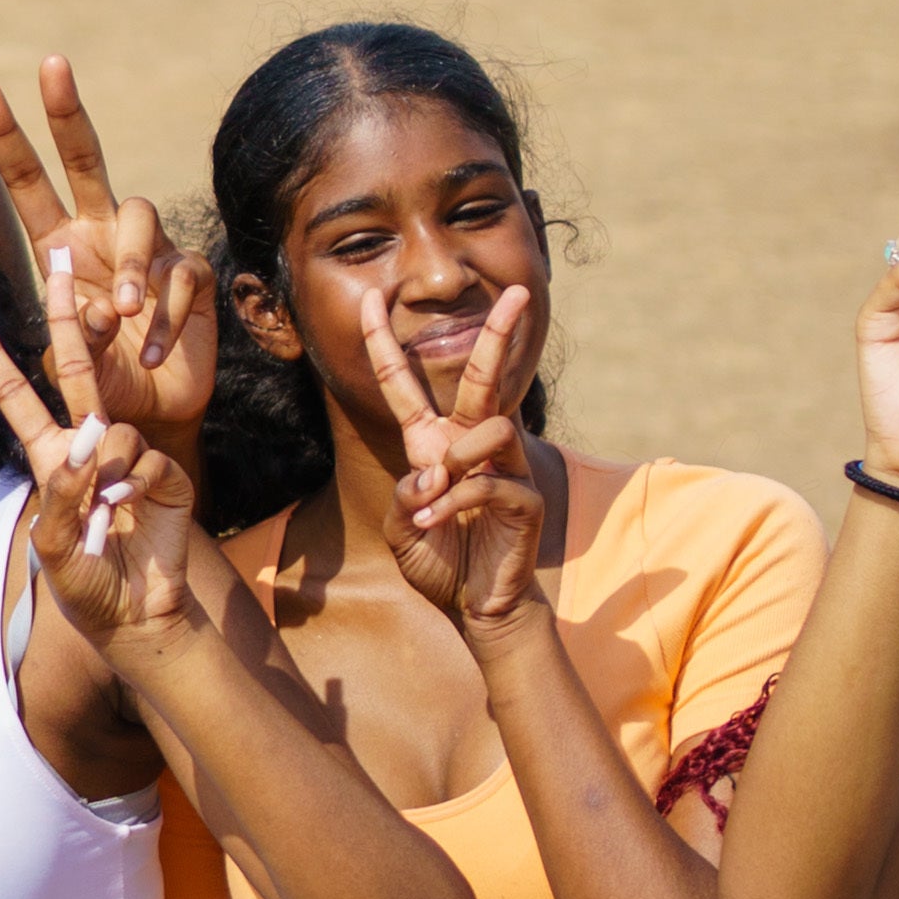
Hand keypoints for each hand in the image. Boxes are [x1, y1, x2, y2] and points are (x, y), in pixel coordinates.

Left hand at [0, 58, 211, 463]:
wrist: (149, 414)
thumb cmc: (98, 381)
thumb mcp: (70, 362)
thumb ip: (75, 335)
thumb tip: (101, 308)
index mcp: (61, 246)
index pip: (29, 184)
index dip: (9, 139)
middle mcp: (102, 235)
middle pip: (85, 160)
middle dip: (66, 113)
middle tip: (51, 66)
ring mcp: (148, 250)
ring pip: (141, 216)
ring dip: (131, 262)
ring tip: (125, 312)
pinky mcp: (190, 276)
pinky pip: (181, 276)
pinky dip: (167, 316)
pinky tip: (152, 351)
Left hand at [0, 287, 202, 650]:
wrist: (138, 613)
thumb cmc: (84, 585)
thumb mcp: (50, 544)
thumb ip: (59, 492)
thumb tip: (84, 439)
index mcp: (48, 454)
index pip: (14, 393)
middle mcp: (87, 443)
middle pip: (75, 366)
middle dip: (67, 314)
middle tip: (61, 259)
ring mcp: (127, 453)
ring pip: (110, 429)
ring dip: (104, 475)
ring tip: (106, 517)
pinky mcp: (163, 468)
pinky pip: (143, 457)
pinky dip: (135, 486)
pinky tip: (134, 512)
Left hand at [362, 282, 556, 641]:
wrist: (475, 606)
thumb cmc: (440, 560)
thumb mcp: (402, 529)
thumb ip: (406, 498)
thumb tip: (431, 474)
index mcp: (433, 443)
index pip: (404, 384)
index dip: (384, 341)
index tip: (373, 298)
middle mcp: (471, 445)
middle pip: (484, 375)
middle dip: (499, 331)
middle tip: (518, 293)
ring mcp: (506, 468)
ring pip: (490, 426)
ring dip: (456, 461)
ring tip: (438, 501)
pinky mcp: (525, 499)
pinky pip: (489, 480)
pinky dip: (458, 501)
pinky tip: (439, 522)